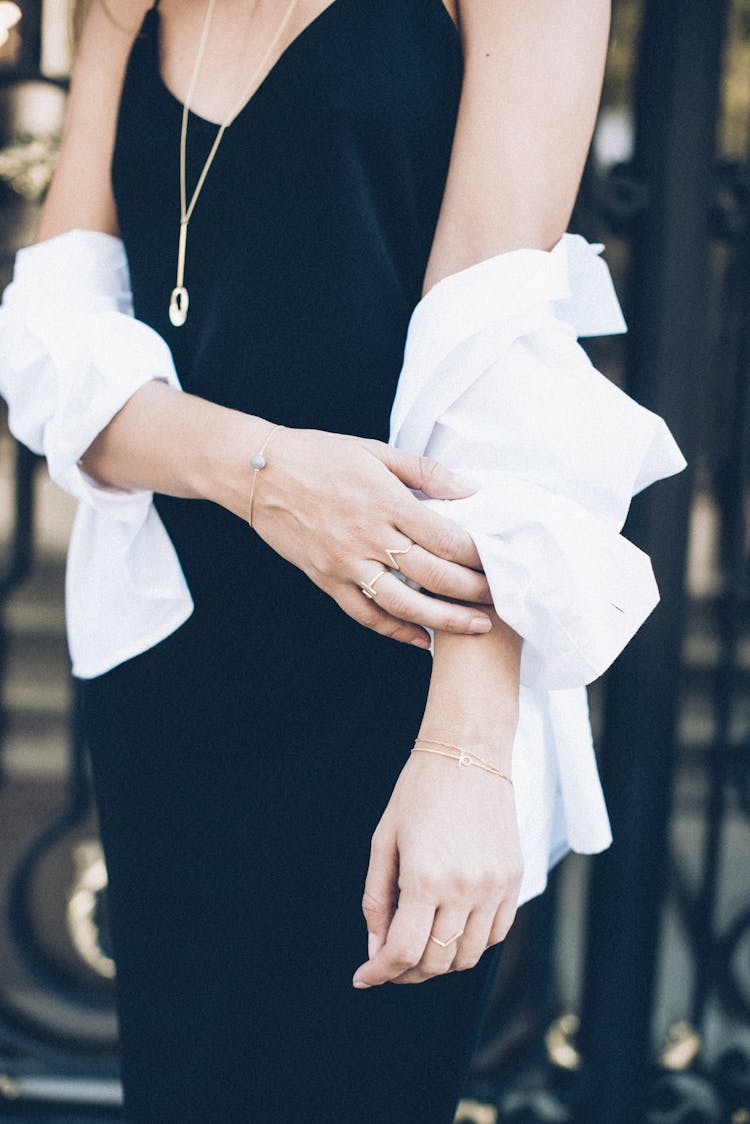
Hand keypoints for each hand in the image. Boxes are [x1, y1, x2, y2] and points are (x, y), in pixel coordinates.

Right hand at [251, 426, 492, 646]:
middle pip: (432, 575)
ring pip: (403, 604)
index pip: (445, 537)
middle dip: (473, 591)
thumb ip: (425, 472)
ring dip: (444, 620)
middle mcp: (368, 537)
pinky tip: (422, 639)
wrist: (260, 474)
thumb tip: (470, 488)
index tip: (501, 562)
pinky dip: (396, 631)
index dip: (478, 555)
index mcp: (385, 501)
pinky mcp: (327, 580)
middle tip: (501, 598)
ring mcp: (345, 564)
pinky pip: (365, 615)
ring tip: (475, 627)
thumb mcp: (376, 452)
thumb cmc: (320, 455)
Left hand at [351, 738, 522, 986]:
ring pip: (467, 956)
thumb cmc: (419, 790)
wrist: (469, 753)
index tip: (363, 977)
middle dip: (405, 972)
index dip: (379, 972)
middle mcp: (464, 889)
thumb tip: (375, 946)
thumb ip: (376, 897)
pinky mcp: (514, 880)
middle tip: (387, 963)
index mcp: (424, 878)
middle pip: (435, 961)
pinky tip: (451, 932)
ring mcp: (494, 887)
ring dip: (439, 963)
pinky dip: (471, 945)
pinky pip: (496, 935)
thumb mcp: (384, 839)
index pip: (402, 951)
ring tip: (419, 949)